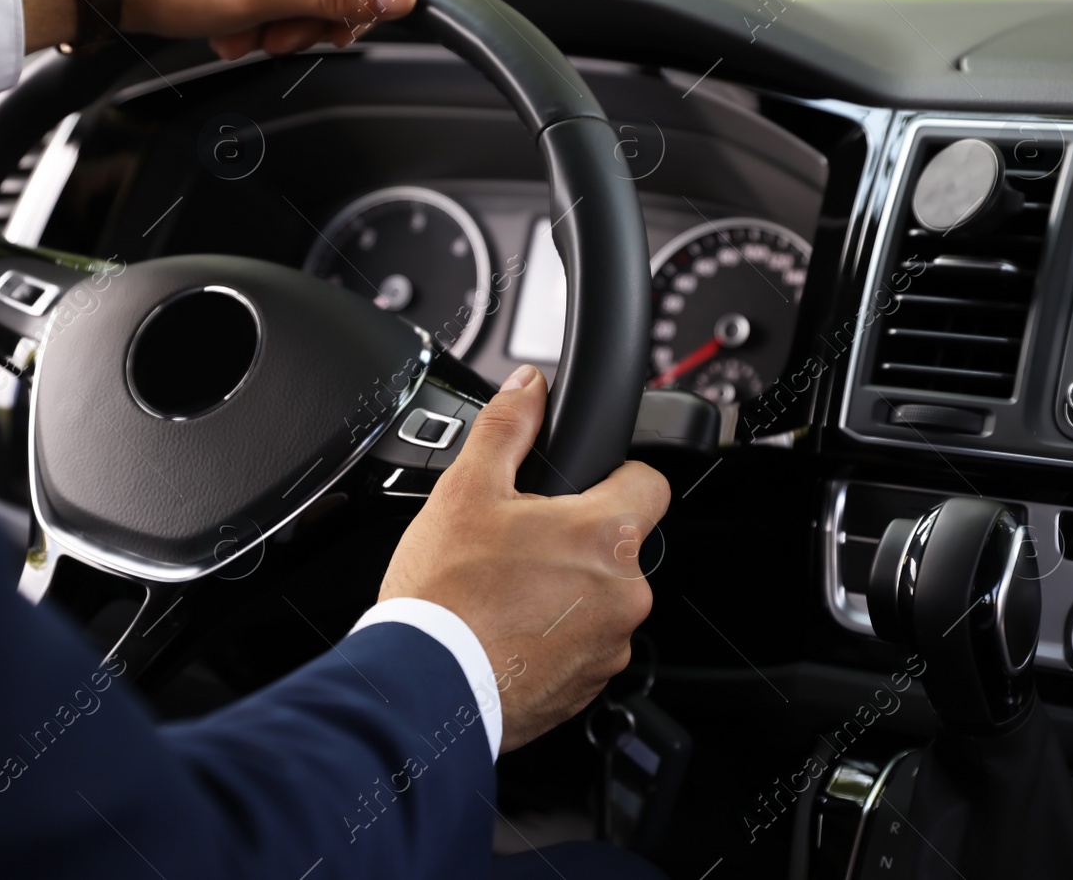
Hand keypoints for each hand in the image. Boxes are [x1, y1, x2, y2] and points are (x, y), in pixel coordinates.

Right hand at [378, 364, 670, 752]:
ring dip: (565, 592)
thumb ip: (508, 427)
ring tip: (505, 594)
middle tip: (517, 545)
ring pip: (599, 598)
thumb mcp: (466, 489)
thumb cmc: (445, 594)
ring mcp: (609, 645)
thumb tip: (529, 386)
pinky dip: (553, 637)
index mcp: (606, 535)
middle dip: (575, 540)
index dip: (614, 475)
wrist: (424, 687)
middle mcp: (625, 594)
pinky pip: (582, 646)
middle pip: (616, 545)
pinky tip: (507, 631)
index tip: (578, 487)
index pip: (648, 481)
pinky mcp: (589, 687)